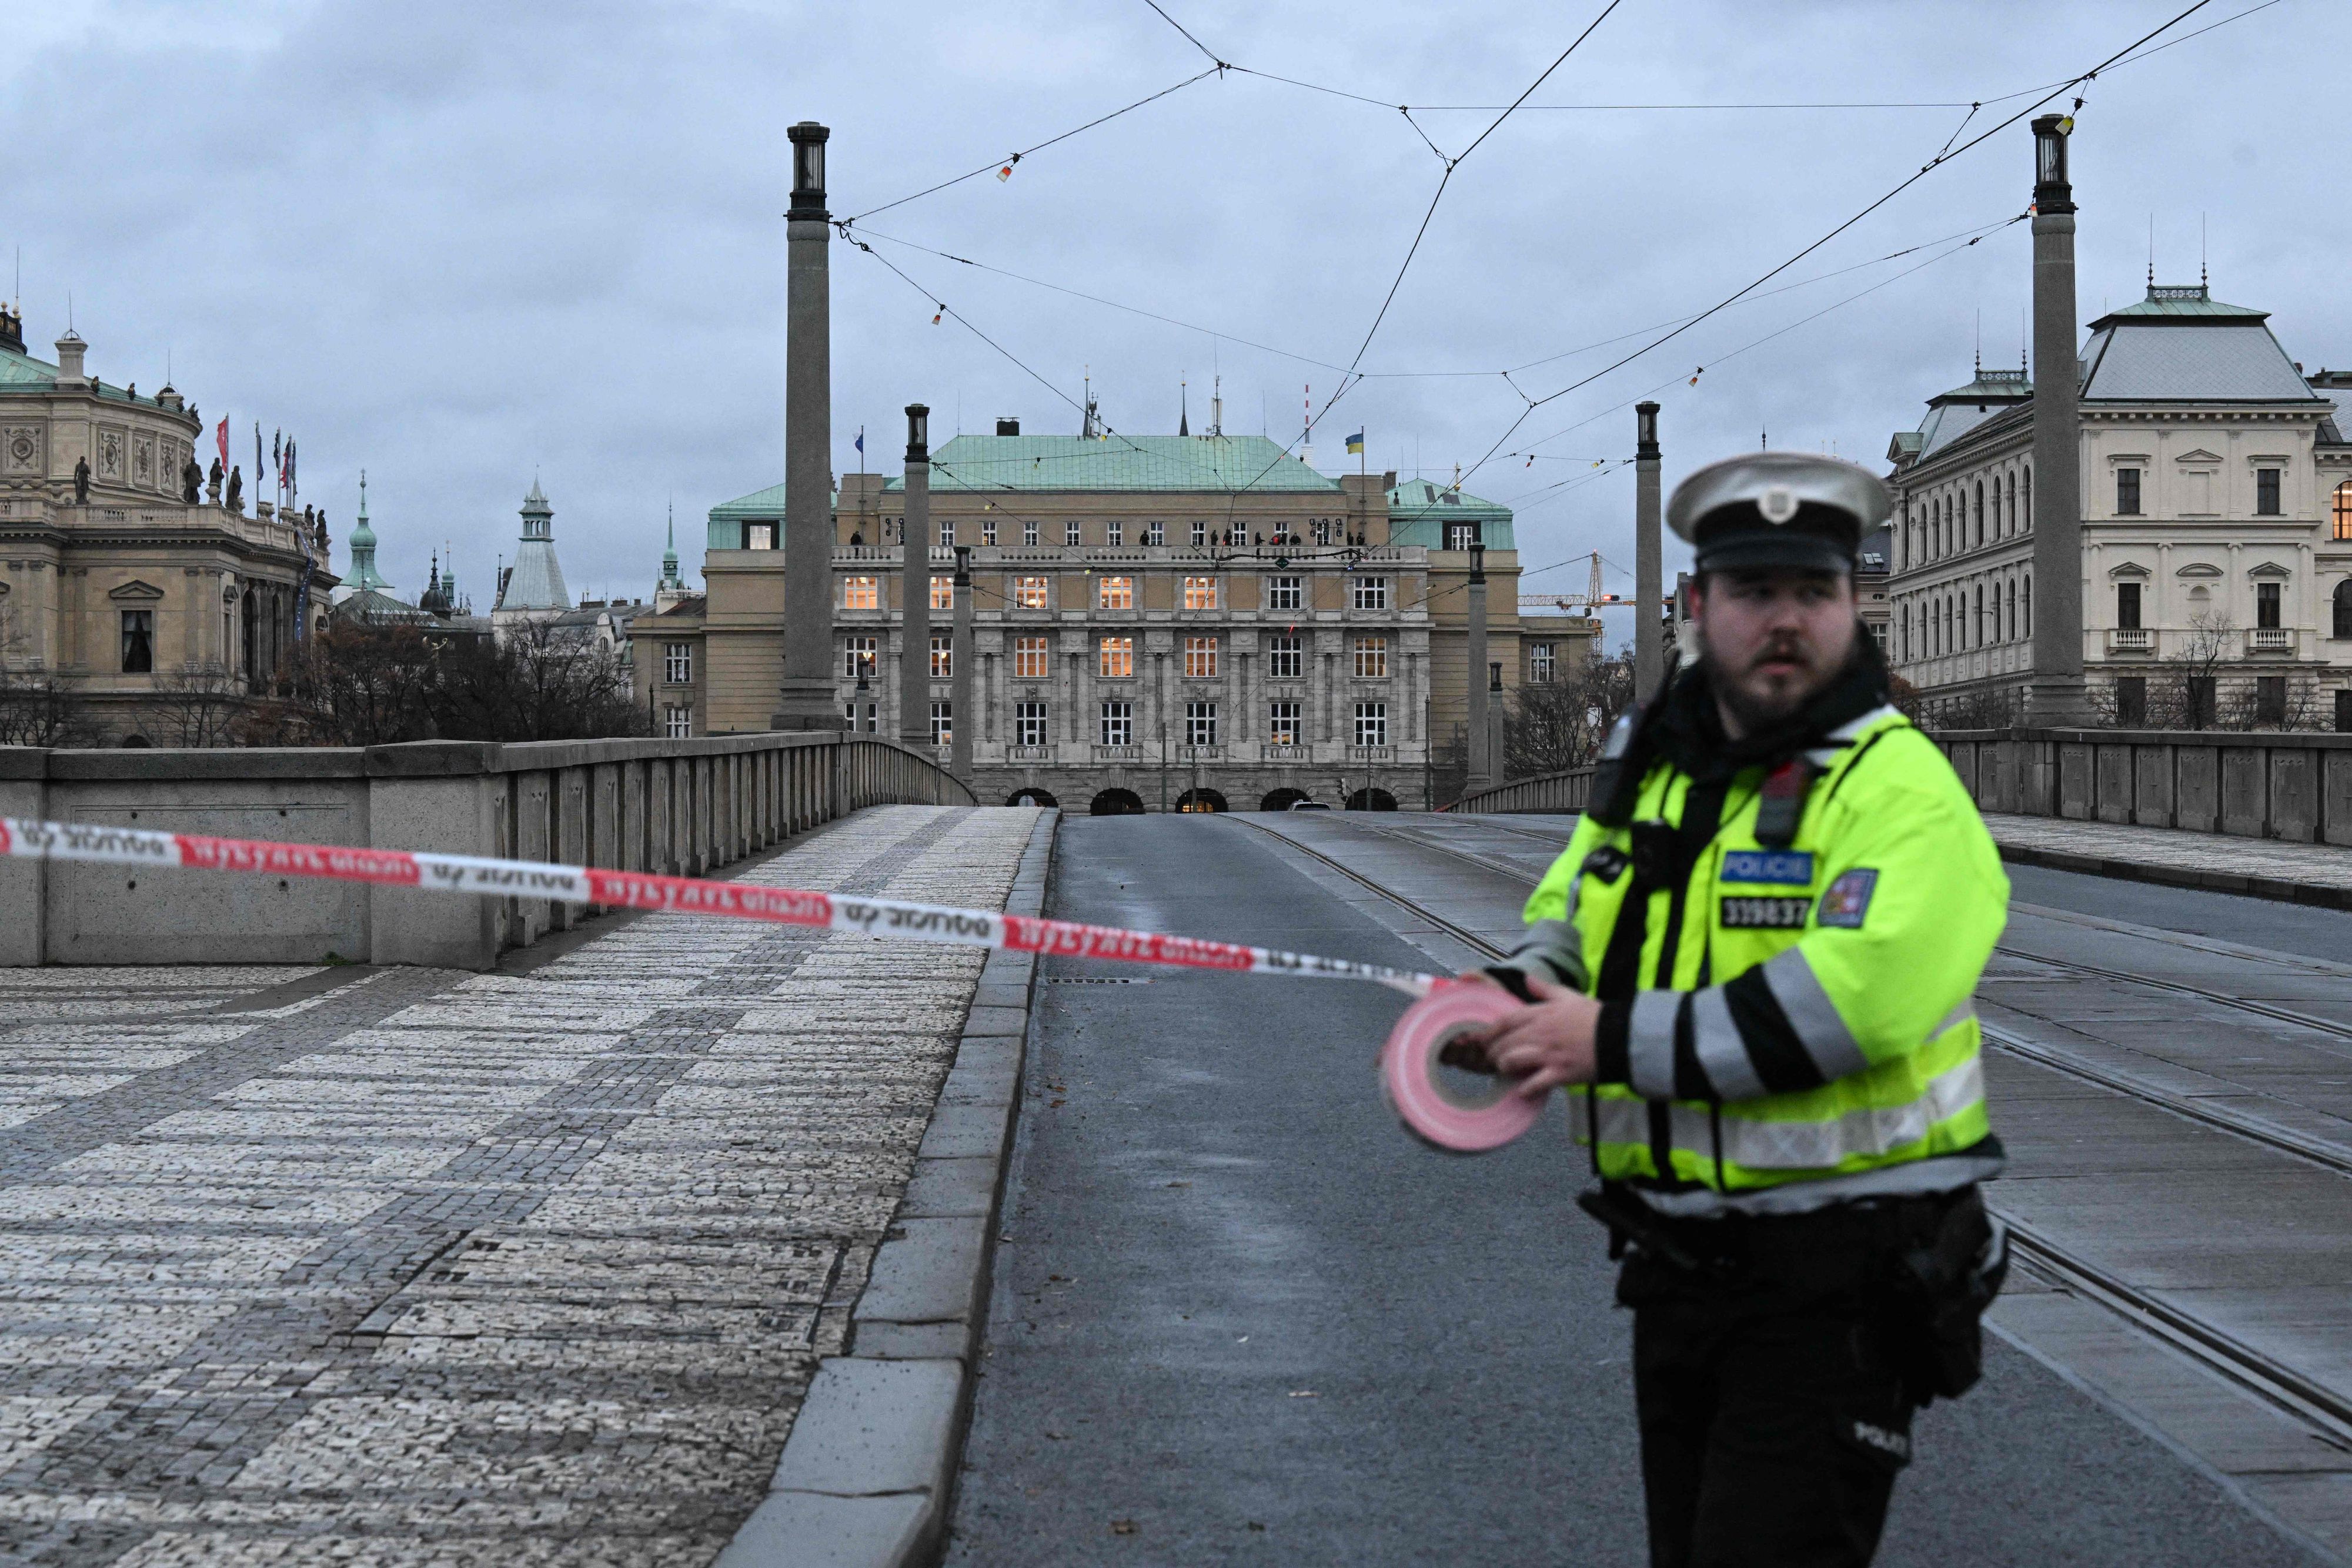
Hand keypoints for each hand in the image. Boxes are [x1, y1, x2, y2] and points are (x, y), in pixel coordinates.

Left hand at [1469, 971, 1601, 1099]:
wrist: (1619, 1037)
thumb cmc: (1595, 1017)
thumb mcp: (1569, 997)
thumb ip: (1545, 989)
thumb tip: (1528, 978)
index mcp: (1541, 1014)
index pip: (1505, 1022)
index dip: (1487, 1032)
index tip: (1477, 1039)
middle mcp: (1541, 1033)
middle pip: (1504, 1043)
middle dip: (1493, 1052)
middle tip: (1491, 1059)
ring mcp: (1549, 1054)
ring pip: (1512, 1061)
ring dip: (1505, 1067)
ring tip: (1505, 1071)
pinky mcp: (1560, 1073)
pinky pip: (1534, 1084)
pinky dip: (1525, 1089)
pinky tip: (1522, 1091)